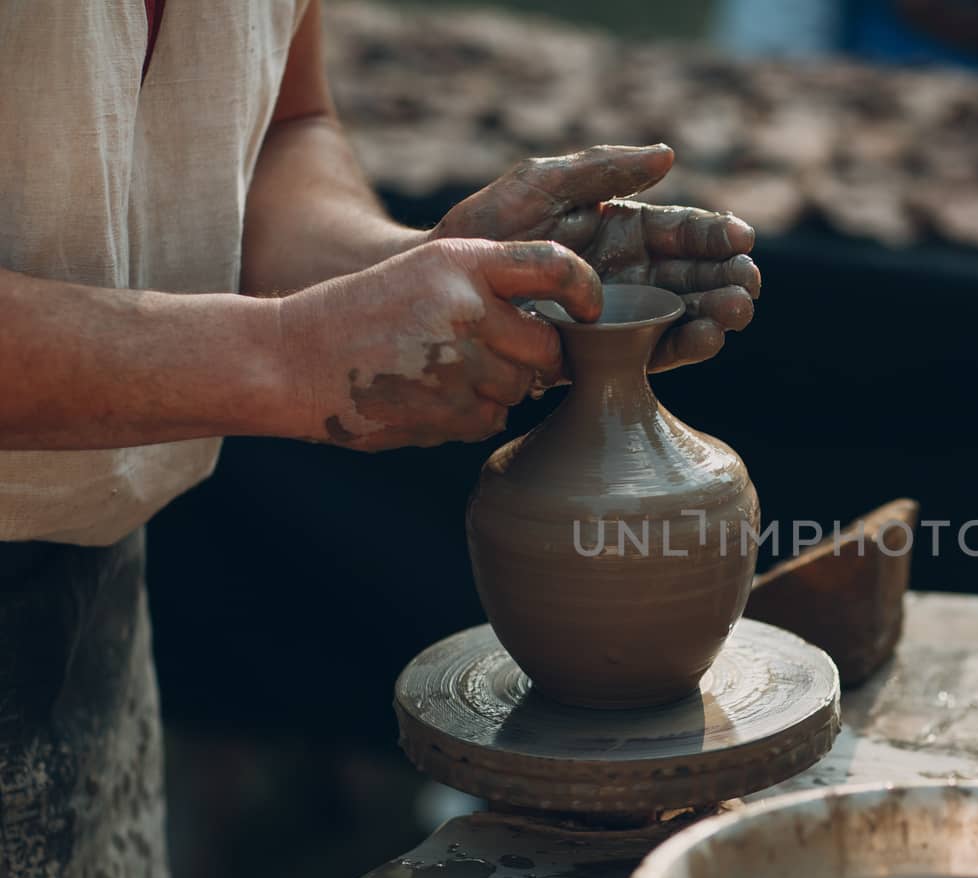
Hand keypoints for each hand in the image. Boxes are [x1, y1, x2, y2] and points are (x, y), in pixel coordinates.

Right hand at [277, 238, 599, 450]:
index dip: (585, 291)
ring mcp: (458, 361)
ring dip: (494, 389)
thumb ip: (490, 291)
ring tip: (438, 373)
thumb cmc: (366, 318)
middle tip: (486, 356)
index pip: (555, 265)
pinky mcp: (449, 410)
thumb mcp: (425, 276)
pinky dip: (468, 416)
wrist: (289, 359)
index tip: (591, 311)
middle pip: (547, 346)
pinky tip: (424, 398)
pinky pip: (491, 420)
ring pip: (520, 389)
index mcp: (462, 260)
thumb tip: (564, 339)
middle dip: (531, 359)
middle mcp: (465, 305)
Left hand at [430, 144, 758, 374]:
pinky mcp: (609, 356)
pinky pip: (657, 353)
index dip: (716, 234)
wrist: (444, 291)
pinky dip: (686, 347)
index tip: (741, 238)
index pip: (684, 231)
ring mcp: (624, 318)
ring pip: (686, 315)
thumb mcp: (540, 185)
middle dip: (729, 278)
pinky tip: (706, 338)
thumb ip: (602, 170)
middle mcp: (633, 275)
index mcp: (625, 230)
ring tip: (735, 312)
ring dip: (718, 314)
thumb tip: (668, 156)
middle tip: (747, 283)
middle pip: (696, 276)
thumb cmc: (486, 230)